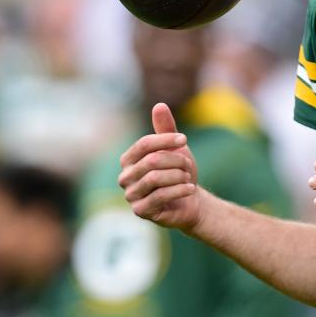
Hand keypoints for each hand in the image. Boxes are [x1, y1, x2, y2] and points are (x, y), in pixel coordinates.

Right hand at [119, 104, 201, 231]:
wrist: (188, 200)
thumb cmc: (178, 171)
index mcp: (128, 159)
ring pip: (155, 178)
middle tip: (188, 164)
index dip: (165, 140)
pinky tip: (190, 188)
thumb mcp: (174, 148)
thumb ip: (165, 128)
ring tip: (188, 176)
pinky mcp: (140, 211)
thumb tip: (159, 105)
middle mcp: (125, 177)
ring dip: (178, 175)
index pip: (144, 144)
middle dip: (175, 160)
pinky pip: (160, 196)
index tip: (184, 140)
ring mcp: (131, 195)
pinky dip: (179, 190)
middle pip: (151, 161)